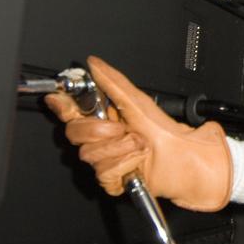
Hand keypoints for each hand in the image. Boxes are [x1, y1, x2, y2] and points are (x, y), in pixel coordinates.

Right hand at [45, 56, 232, 211]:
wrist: (185, 160)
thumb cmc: (166, 133)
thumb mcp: (137, 101)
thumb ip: (113, 82)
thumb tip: (94, 64)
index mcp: (104, 119)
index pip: (71, 111)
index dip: (63, 105)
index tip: (59, 98)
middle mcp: (101, 140)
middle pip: (75, 133)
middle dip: (101, 130)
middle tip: (123, 128)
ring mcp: (105, 160)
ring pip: (89, 155)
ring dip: (120, 148)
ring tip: (138, 145)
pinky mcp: (112, 180)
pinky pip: (103, 173)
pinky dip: (125, 164)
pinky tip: (137, 161)